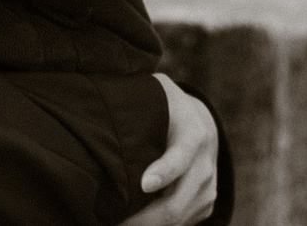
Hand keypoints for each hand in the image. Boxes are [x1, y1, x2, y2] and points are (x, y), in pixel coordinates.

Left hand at [119, 75, 218, 225]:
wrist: (200, 121)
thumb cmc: (166, 107)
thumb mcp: (157, 94)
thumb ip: (136, 102)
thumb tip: (98, 112)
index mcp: (193, 134)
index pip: (180, 159)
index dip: (163, 173)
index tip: (143, 184)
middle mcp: (205, 165)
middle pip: (174, 205)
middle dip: (141, 219)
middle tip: (112, 221)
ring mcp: (208, 187)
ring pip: (176, 220)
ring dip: (145, 225)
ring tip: (116, 222)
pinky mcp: (206, 203)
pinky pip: (180, 223)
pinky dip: (155, 225)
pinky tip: (135, 220)